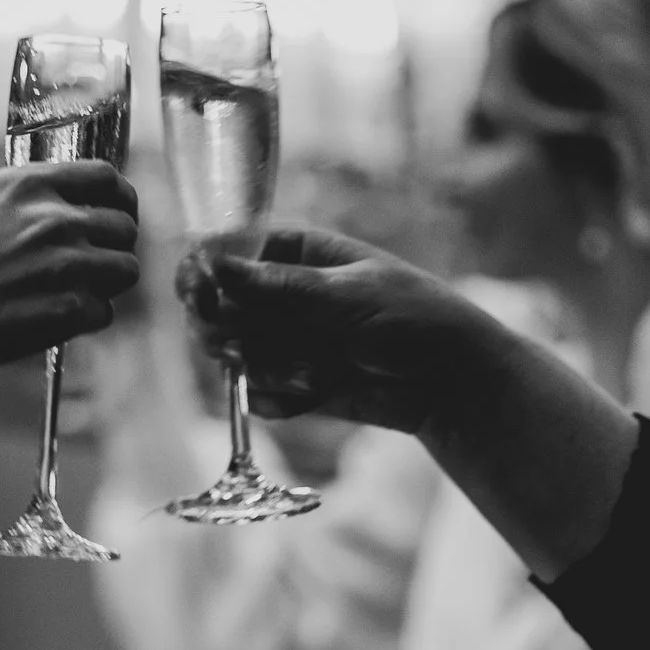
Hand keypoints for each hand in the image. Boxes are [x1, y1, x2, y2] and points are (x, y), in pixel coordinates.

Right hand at [0, 161, 139, 383]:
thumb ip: (27, 206)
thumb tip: (64, 215)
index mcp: (26, 184)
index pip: (105, 175)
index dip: (118, 197)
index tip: (116, 211)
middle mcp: (53, 217)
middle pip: (125, 225)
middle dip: (115, 245)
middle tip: (97, 263)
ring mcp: (66, 262)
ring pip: (126, 268)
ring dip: (108, 283)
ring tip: (78, 292)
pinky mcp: (69, 308)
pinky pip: (106, 312)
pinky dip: (87, 320)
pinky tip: (58, 321)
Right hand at [176, 230, 499, 433]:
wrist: (451, 383)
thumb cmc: (414, 319)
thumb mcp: (350, 296)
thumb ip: (282, 287)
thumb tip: (218, 267)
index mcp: (295, 251)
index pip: (226, 250)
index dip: (202, 269)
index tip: (198, 292)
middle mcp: (279, 293)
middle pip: (214, 304)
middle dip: (222, 329)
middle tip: (237, 347)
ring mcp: (282, 338)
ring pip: (230, 352)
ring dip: (259, 368)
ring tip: (308, 373)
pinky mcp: (288, 381)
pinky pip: (254, 393)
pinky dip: (276, 399)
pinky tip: (314, 395)